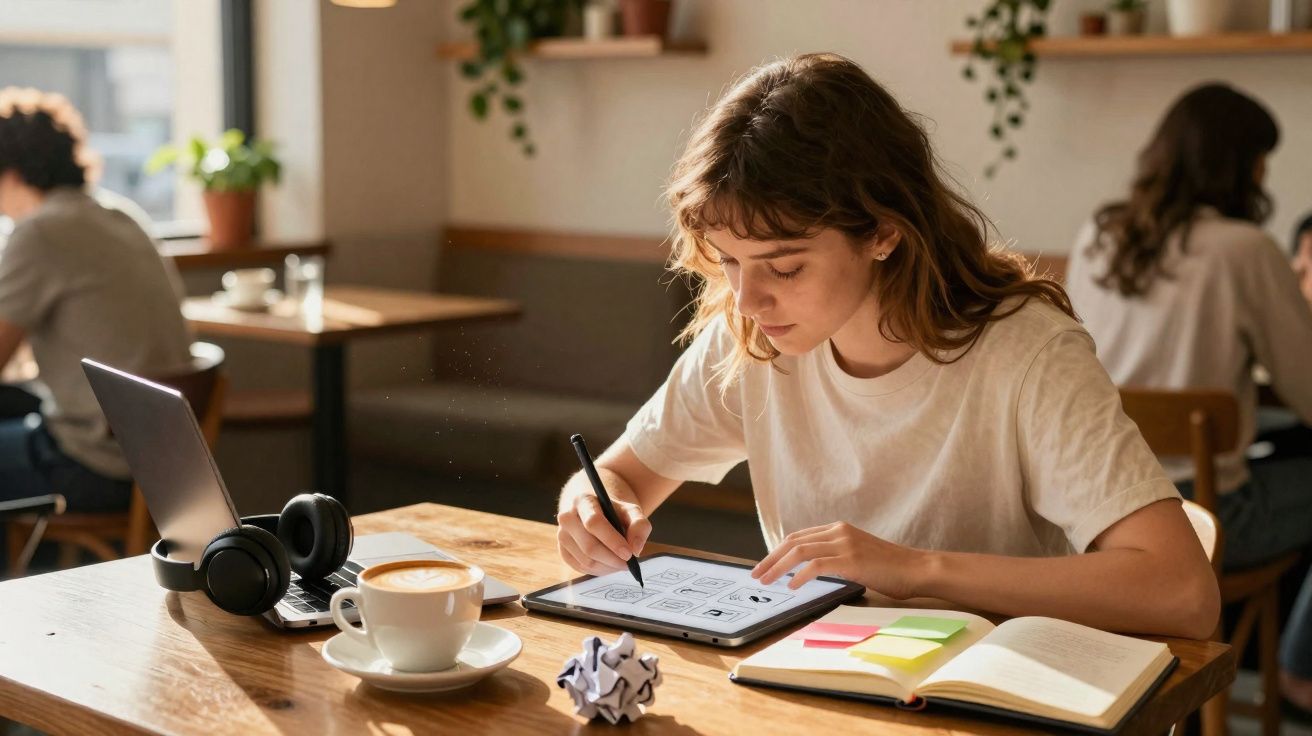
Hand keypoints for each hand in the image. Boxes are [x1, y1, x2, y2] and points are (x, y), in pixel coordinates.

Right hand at [556, 487, 651, 575]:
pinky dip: (600, 570)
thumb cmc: (614, 511)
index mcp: (583, 501)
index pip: (594, 523)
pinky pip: (582, 568)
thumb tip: (635, 549)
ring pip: (586, 561)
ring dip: (608, 567)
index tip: (629, 554)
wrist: (595, 510)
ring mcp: (562, 535)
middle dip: (612, 559)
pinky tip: (610, 564)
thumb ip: (639, 525)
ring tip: (621, 563)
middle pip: (589, 546)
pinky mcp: (563, 551)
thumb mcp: (631, 511)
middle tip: (629, 564)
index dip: (612, 541)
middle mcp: (567, 517)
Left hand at [750, 522, 925, 598]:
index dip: (778, 551)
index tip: (765, 566)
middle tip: (756, 574)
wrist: (916, 569)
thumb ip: (835, 557)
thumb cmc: (890, 569)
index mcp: (838, 528)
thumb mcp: (857, 556)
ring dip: (778, 567)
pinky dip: (799, 575)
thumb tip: (808, 571)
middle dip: (771, 559)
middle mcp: (839, 531)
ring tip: (766, 581)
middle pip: (793, 542)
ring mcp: (845, 543)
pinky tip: (792, 586)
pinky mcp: (851, 559)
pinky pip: (816, 565)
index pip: (798, 537)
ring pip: (800, 551)